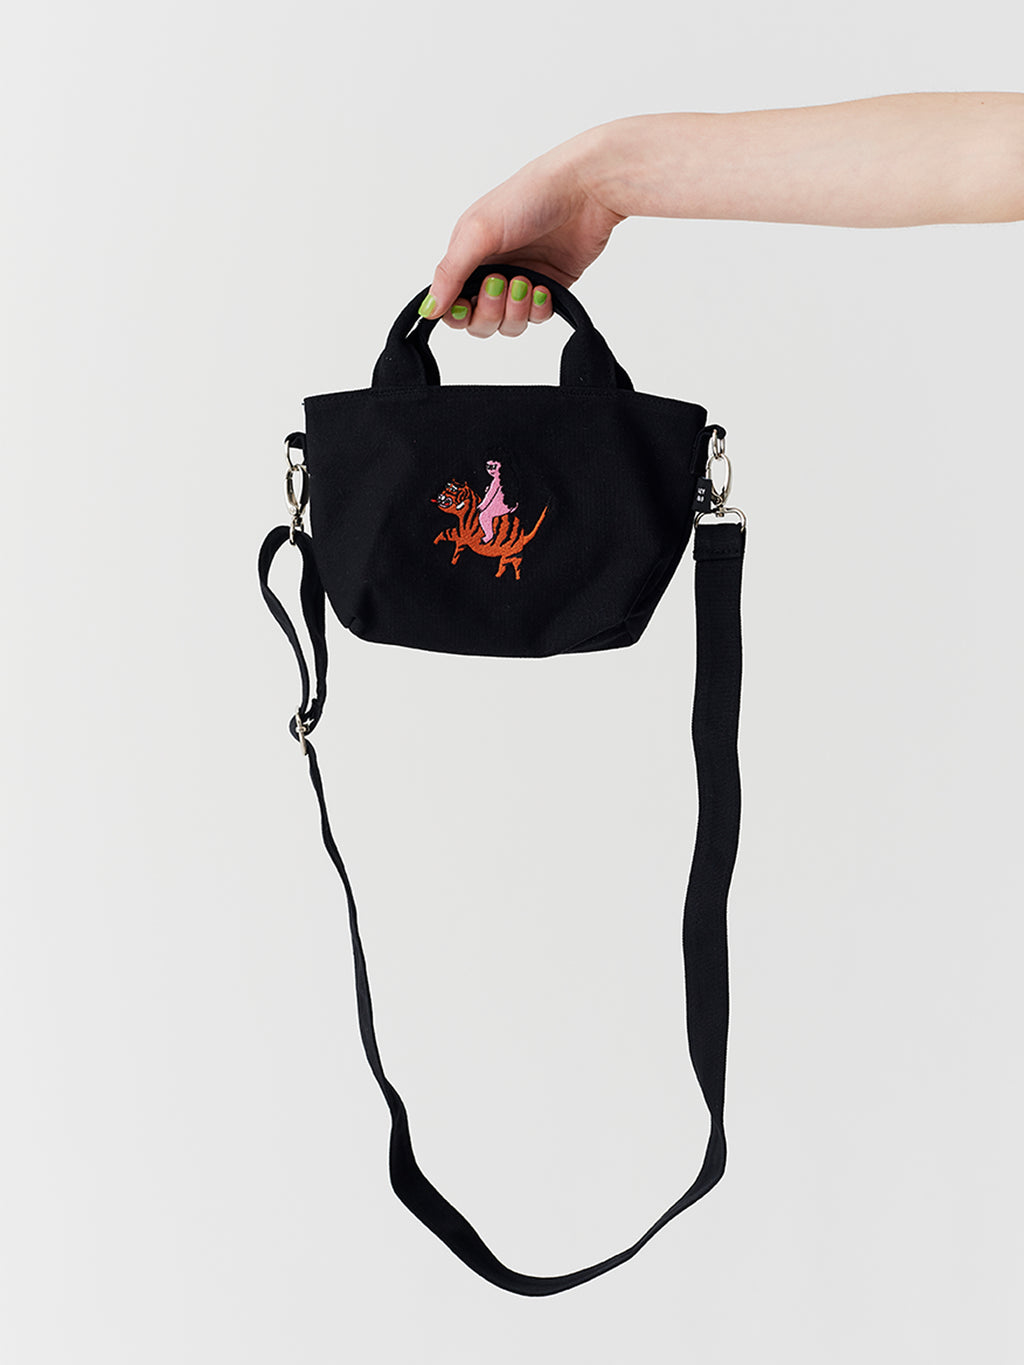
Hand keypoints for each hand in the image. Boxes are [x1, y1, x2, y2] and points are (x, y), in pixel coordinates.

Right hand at [416, 127, 625, 336]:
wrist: (585, 191)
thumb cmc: (530, 197)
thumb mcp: (478, 232)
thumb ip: (450, 273)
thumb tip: (427, 309)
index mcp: (468, 254)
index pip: (451, 303)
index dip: (457, 313)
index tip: (467, 306)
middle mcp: (492, 269)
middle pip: (478, 321)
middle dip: (489, 311)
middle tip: (501, 283)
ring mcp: (521, 281)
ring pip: (508, 325)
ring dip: (515, 311)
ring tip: (527, 284)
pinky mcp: (549, 289)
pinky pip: (536, 319)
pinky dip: (539, 309)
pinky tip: (545, 287)